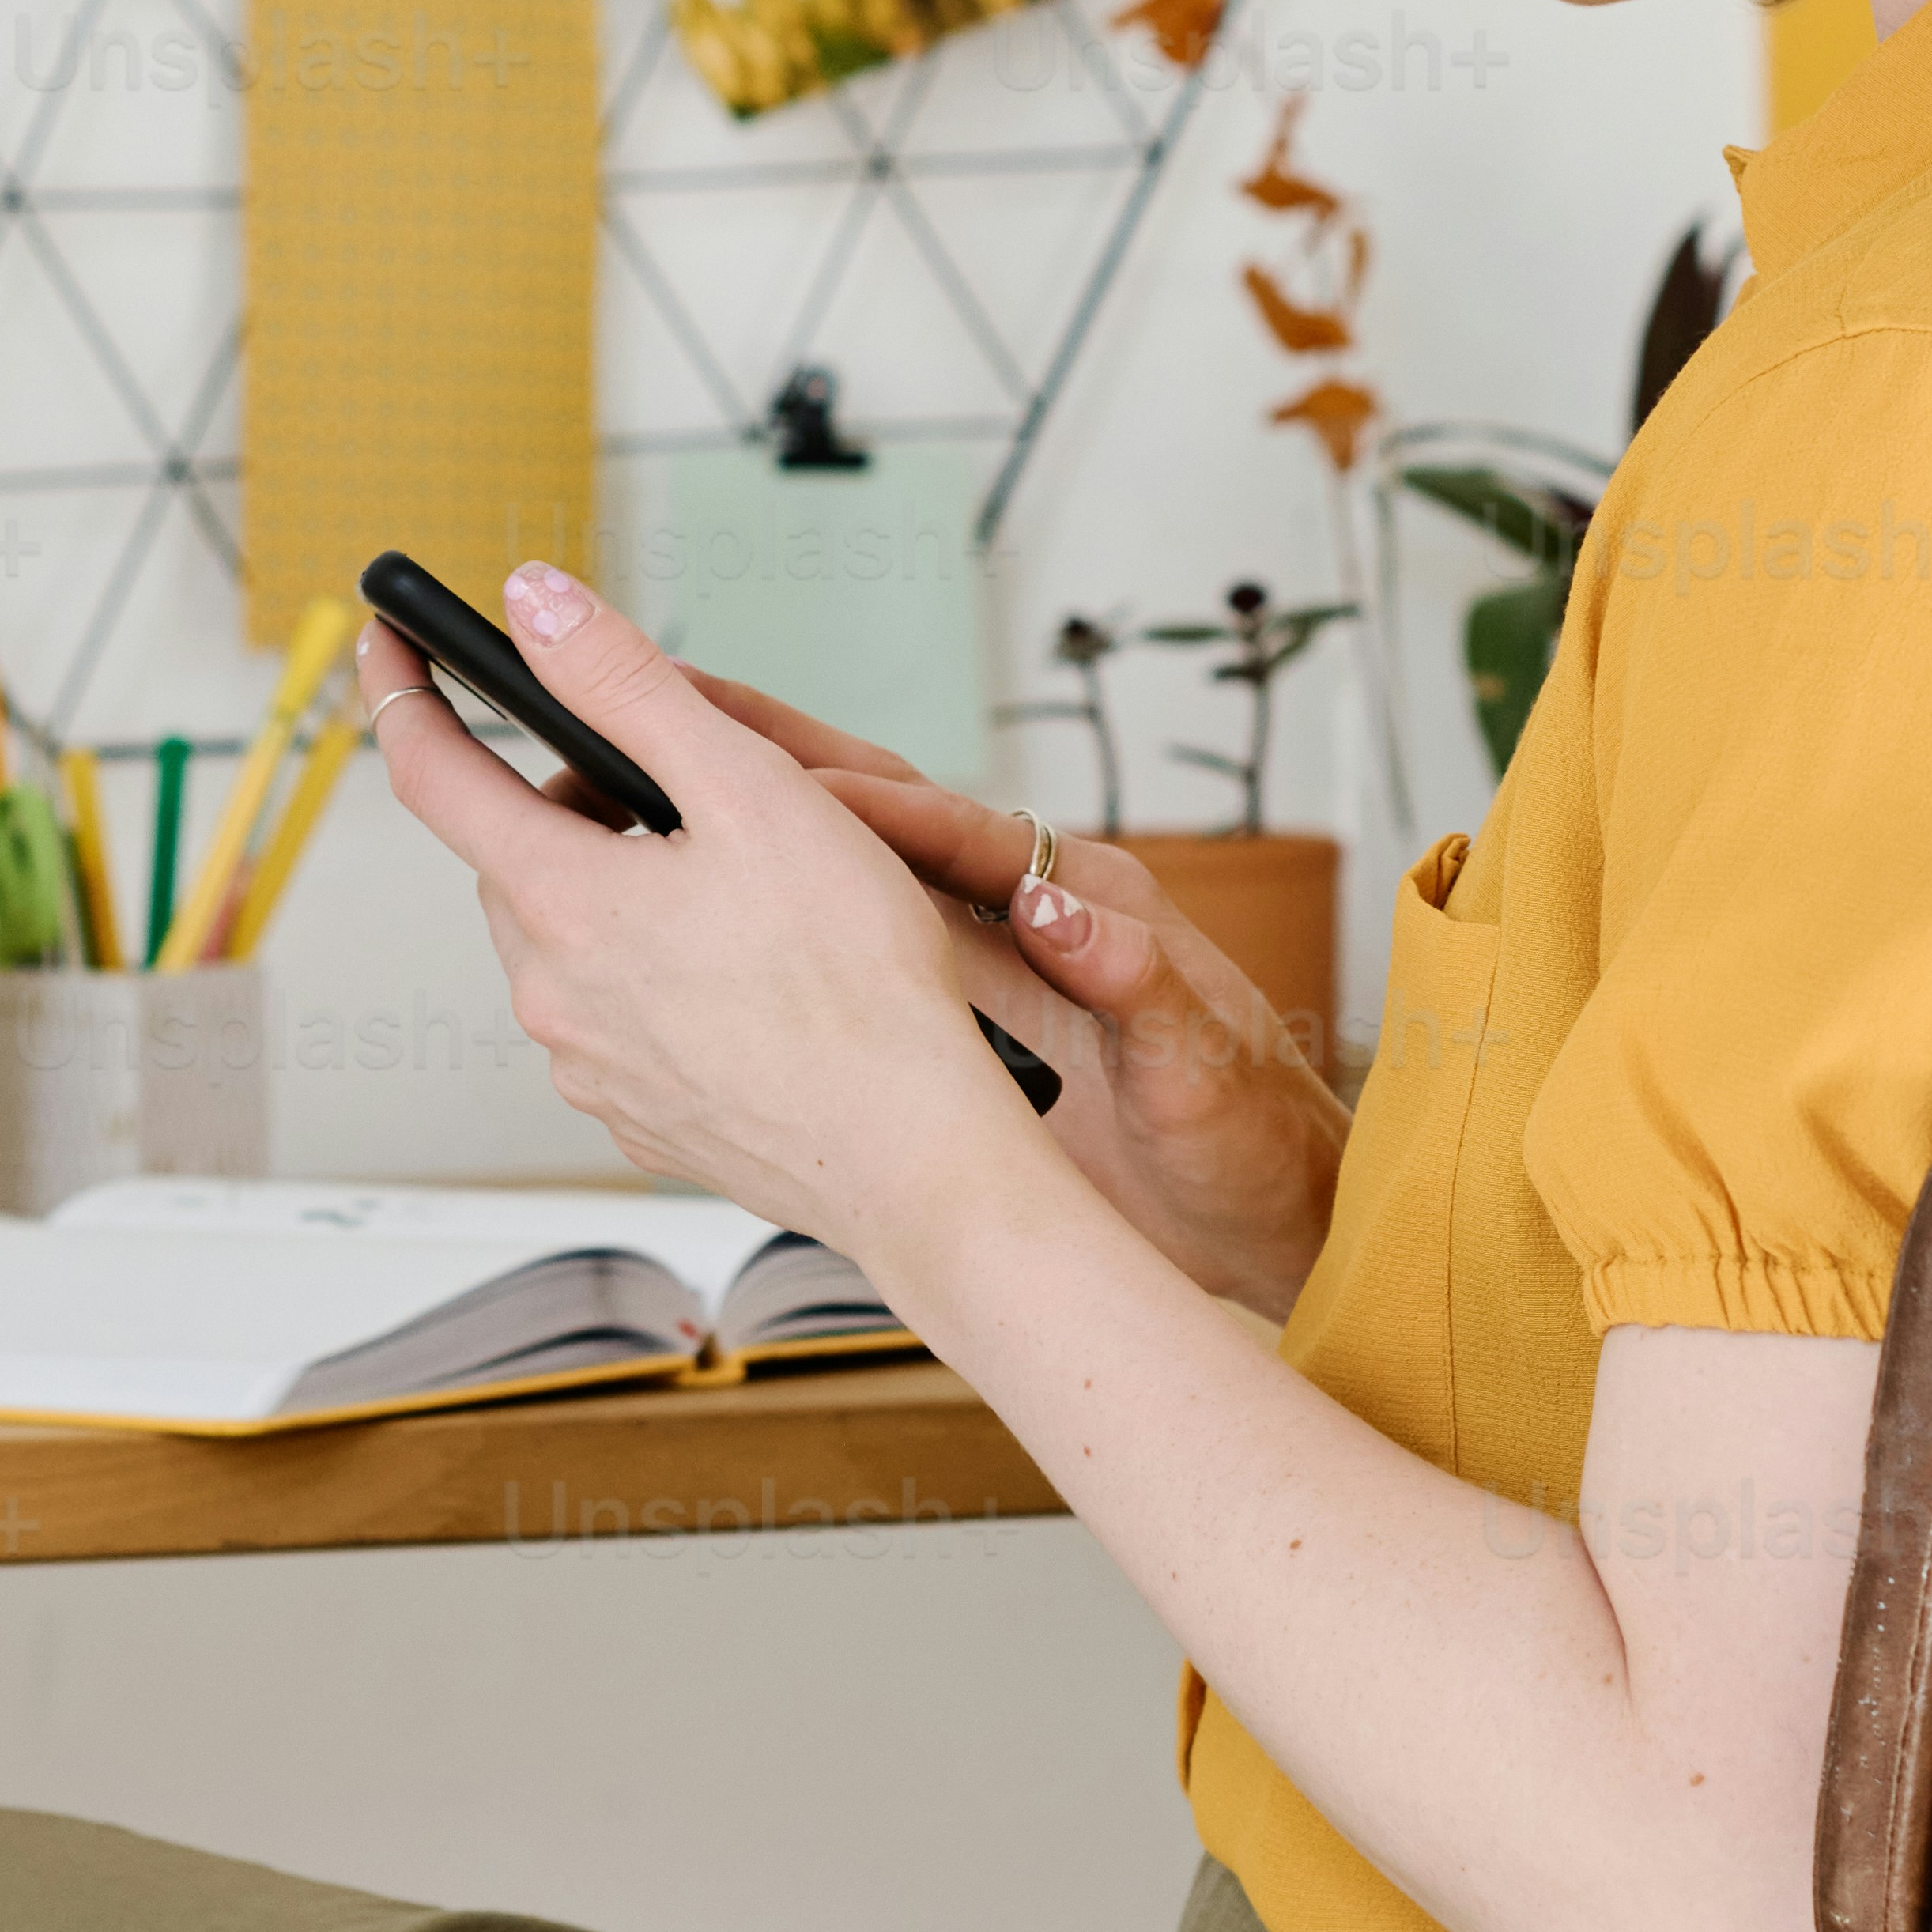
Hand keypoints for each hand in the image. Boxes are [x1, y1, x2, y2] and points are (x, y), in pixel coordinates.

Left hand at [361, 574, 1060, 1267]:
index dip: (405, 692)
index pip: (435, 774)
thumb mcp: (747, 786)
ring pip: (569, 946)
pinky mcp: (640, 1119)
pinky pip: (617, 1021)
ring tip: (735, 888)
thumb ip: (629, 685)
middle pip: (517, 861)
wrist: (911, 1153)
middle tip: (674, 788)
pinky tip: (747, 976)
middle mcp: (552, 995)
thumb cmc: (853, 982)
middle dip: (570, 808)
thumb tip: (535, 605)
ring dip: (618, 898)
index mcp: (562, 902)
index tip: (391, 639)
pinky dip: (656, 979)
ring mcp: (592, 1068)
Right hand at [682, 676, 1347, 1318]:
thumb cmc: (1250, 1137)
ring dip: (775, 832)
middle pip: (898, 819)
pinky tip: (713, 924)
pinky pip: (864, 955)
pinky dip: (790, 924)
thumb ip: (1140, 982)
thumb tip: (1059, 908)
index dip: (871, 806)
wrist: (1265, 1215)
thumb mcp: (1203, 1064)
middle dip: (792, 767)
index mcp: (1093, 905)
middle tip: (684, 715)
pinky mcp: (966, 1021)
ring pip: (865, 877)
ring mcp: (993, 965)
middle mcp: (1035, 915)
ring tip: (667, 794)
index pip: (965, 836)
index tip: (779, 781)